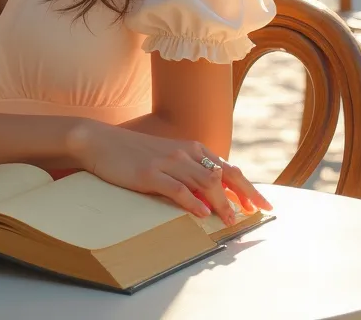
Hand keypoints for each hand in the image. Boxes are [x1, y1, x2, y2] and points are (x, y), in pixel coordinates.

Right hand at [67, 122, 272, 226]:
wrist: (101, 141)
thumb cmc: (133, 152)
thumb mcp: (165, 156)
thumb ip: (187, 169)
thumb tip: (210, 190)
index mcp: (189, 148)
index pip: (226, 168)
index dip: (246, 186)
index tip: (260, 204)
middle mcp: (183, 152)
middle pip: (222, 174)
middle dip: (245, 193)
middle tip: (260, 211)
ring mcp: (167, 162)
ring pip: (203, 182)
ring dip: (221, 202)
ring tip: (232, 219)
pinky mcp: (150, 173)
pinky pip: (176, 189)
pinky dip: (192, 201)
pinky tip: (202, 213)